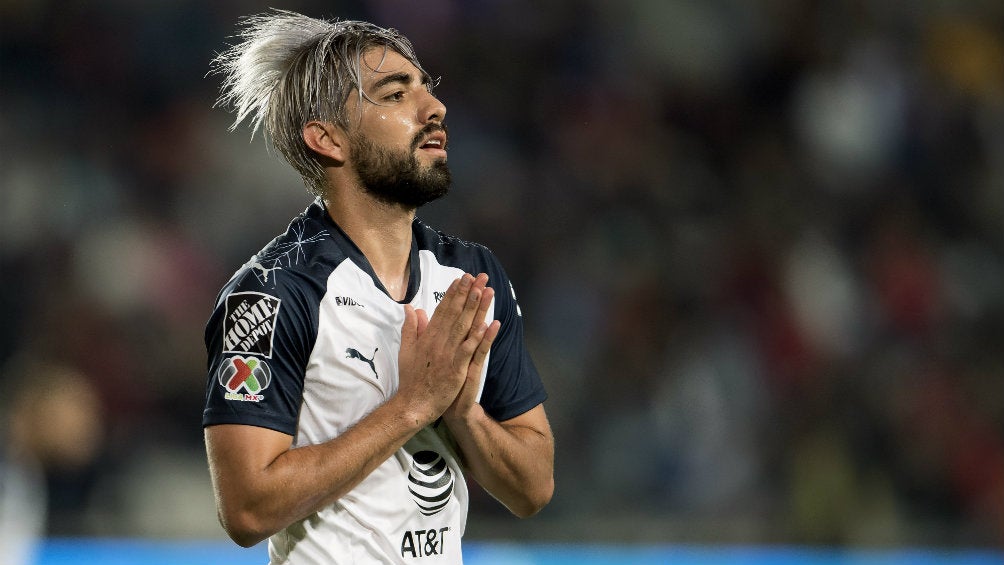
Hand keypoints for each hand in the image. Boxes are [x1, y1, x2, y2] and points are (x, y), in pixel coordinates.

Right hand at [397, 273, 494, 425]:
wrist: (413, 405)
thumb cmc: (412, 379)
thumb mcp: (406, 349)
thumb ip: (411, 328)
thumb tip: (411, 308)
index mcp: (428, 337)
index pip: (442, 310)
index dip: (453, 293)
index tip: (462, 278)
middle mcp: (438, 342)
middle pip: (455, 313)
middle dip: (467, 293)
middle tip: (477, 276)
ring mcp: (447, 355)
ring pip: (463, 327)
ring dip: (474, 308)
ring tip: (484, 291)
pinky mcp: (456, 369)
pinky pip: (468, 351)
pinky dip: (477, 338)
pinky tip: (487, 325)